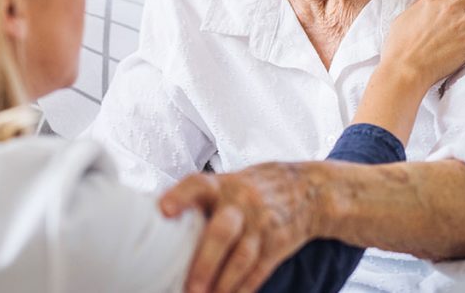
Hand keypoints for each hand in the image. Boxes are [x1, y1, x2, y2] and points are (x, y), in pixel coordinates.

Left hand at [160, 162, 318, 292]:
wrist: (308, 190)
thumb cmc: (251, 188)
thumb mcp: (227, 182)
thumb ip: (199, 200)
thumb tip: (157, 218)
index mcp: (222, 185)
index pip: (198, 185)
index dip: (180, 196)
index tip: (163, 210)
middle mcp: (241, 203)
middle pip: (222, 232)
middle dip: (205, 263)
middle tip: (189, 289)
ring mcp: (261, 225)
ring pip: (241, 258)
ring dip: (223, 284)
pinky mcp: (276, 245)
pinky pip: (258, 272)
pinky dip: (243, 289)